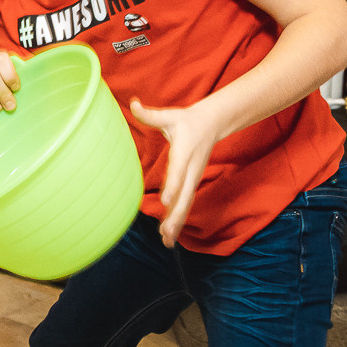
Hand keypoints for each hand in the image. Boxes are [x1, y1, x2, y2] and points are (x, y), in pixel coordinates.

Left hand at [127, 94, 230, 247]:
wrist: (213, 124)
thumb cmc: (186, 120)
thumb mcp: (170, 115)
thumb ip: (150, 114)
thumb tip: (133, 104)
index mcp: (184, 152)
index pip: (178, 172)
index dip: (173, 186)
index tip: (165, 201)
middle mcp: (190, 169)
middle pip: (184, 195)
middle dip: (175, 215)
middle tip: (165, 233)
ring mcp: (193, 178)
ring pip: (186, 204)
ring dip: (177, 223)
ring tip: (166, 242)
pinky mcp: (192, 183)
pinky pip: (185, 204)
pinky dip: (178, 221)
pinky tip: (169, 237)